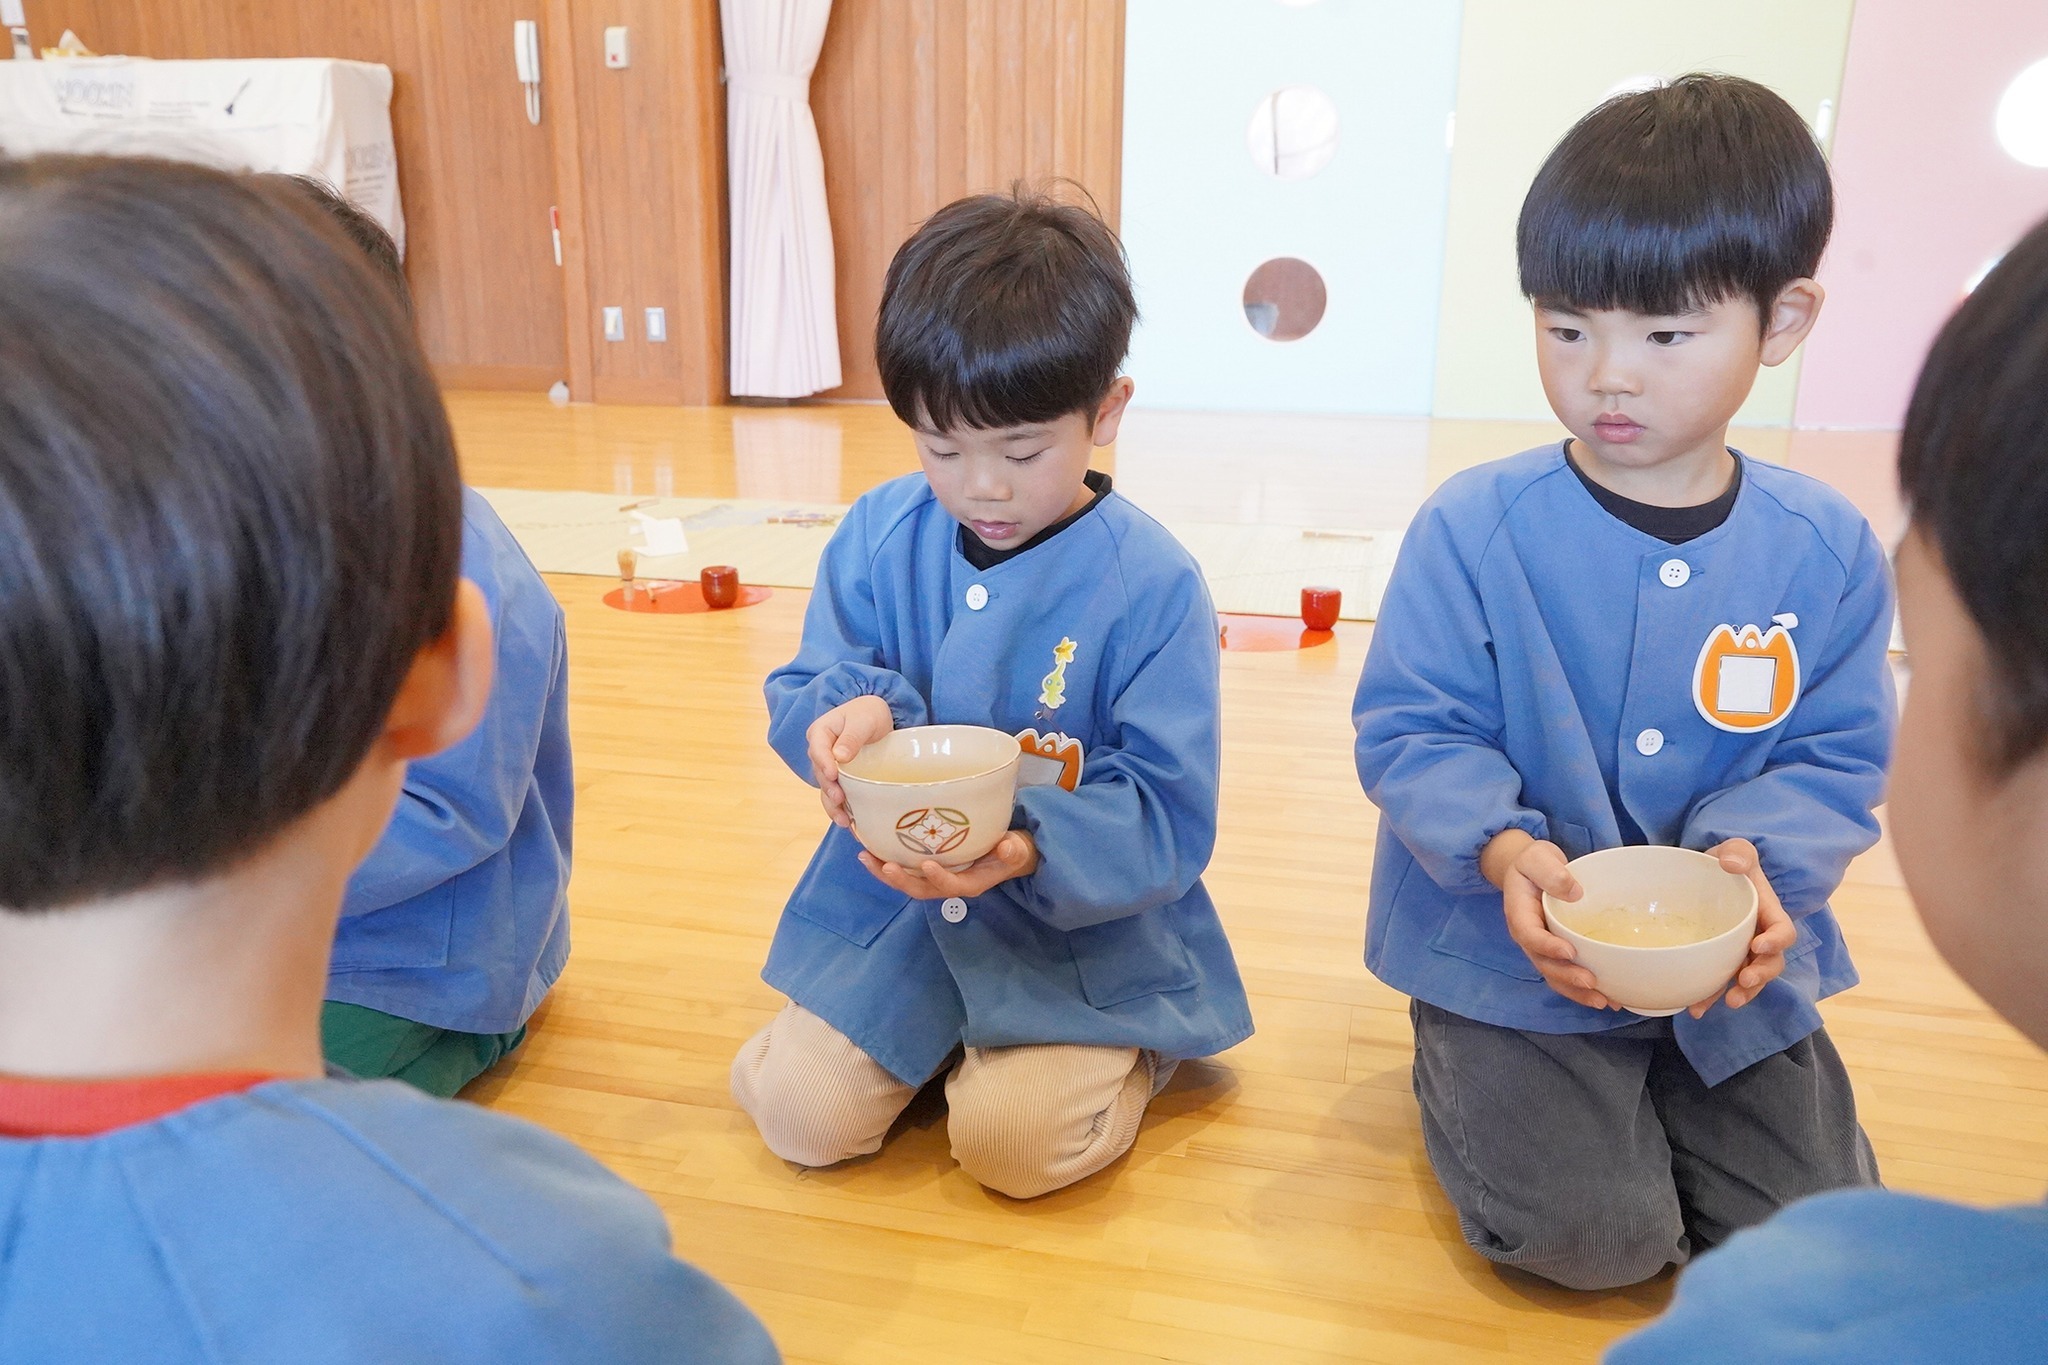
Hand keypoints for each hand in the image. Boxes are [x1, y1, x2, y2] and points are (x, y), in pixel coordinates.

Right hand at [806, 695, 894, 826]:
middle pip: (820, 772)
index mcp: (820, 732)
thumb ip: (852, 736)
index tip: (833, 775)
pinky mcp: (840, 779)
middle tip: (840, 799)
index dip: (824, 763)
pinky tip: (850, 822)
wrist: (876, 716)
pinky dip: (841, 808)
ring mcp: (829, 767)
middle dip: (829, 788)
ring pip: (826, 788)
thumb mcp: (863, 720)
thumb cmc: (868, 713)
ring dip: (833, 805)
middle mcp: (820, 752)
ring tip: (844, 820)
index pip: (818, 749)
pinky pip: (837, 794)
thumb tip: (839, 757)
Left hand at [857, 831, 1038, 899]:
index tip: (927, 864)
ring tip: (866, 857)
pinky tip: (870, 849)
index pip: (951, 886)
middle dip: (901, 881)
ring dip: (885, 873)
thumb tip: (1007, 847)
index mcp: (970, 883)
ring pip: (907, 882)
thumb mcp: (1017, 850)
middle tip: (885, 865)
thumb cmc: (1011, 851)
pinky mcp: (927, 869)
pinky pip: (904, 870)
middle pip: (920, 890)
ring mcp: (935, 878)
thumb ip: (1012, 850)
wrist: (1006, 854)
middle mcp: (948, 884)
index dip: (939, 878)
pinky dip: (885, 862)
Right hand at [1482, 829, 1610, 1009]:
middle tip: (1591, 982)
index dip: (1548, 946)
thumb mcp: (1537, 858)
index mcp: (1519, 914)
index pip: (1530, 935)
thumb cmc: (1533, 863)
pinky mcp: (1557, 952)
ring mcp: (1543, 947)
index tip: (1570, 951)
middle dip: (1567, 977)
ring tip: (1603, 1001)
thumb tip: (1574, 892)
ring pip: (1555, 976)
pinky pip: (1566, 974)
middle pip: (1543, 964)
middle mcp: (1529, 937)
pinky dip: (1583, 990)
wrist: (1531, 870)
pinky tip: (1607, 997)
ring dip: (1577, 992)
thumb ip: (1551, 872)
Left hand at [1688, 838, 1796, 1016]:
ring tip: (1726, 1002)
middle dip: (1760, 976)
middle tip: (1743, 982)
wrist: (1707, 875)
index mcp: (1768, 913)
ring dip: (1741, 994)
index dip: (1777, 941)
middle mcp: (1759, 937)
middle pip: (1771, 963)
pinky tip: (1695, 1007)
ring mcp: (1741, 953)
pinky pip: (1721, 983)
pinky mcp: (1722, 961)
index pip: (1783, 930)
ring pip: (1749, 980)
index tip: (1759, 946)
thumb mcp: (1735, 850)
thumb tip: (1732, 864)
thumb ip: (1739, 852)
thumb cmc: (1727, 862)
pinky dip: (1711, 996)